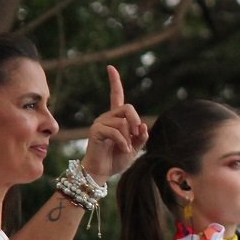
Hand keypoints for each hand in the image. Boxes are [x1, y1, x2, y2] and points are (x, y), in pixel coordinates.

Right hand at [81, 65, 147, 180]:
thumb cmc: (117, 159)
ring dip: (129, 137)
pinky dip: (123, 142)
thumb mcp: (135, 147)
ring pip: (123, 122)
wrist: (102, 172)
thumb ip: (141, 136)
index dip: (114, 82)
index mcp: (116, 118)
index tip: (110, 67)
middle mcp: (107, 117)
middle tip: (137, 135)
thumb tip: (143, 125)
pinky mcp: (96, 131)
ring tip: (125, 148)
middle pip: (128, 108)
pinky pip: (116, 131)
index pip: (116, 96)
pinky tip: (123, 150)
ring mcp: (100, 123)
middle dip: (136, 121)